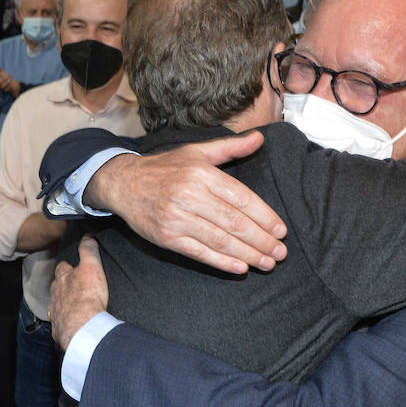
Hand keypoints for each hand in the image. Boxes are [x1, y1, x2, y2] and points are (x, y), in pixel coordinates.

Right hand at [0, 62, 20, 96]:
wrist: (10, 81)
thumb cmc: (4, 76)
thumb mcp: (1, 71)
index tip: (1, 74)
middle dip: (3, 80)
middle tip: (7, 77)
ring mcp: (0, 88)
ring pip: (1, 87)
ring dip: (6, 83)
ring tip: (9, 80)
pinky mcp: (4, 91)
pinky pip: (5, 90)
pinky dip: (8, 87)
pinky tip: (10, 84)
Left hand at [50, 237, 108, 350]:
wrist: (82, 327)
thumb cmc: (87, 296)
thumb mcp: (92, 267)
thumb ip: (88, 251)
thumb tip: (88, 236)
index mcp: (63, 278)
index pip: (62, 267)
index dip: (67, 266)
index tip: (71, 266)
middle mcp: (56, 294)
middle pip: (57, 286)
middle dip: (62, 285)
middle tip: (73, 287)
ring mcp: (55, 312)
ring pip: (56, 305)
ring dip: (62, 304)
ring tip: (72, 306)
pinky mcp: (58, 329)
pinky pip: (59, 324)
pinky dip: (64, 322)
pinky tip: (71, 324)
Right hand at [86, 131, 287, 273]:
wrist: (123, 183)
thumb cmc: (165, 167)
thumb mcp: (197, 151)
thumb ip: (230, 147)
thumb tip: (259, 138)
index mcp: (200, 172)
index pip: (241, 198)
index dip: (264, 216)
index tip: (281, 230)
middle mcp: (189, 194)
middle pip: (233, 222)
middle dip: (261, 240)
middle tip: (280, 253)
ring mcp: (176, 217)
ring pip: (219, 240)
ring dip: (248, 254)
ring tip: (267, 262)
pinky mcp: (166, 236)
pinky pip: (199, 252)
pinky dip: (221, 262)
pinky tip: (240, 267)